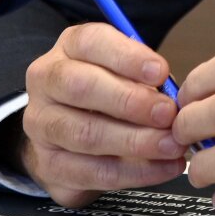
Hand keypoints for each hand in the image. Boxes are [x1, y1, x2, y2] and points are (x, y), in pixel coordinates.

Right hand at [18, 23, 187, 206]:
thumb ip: (144, 78)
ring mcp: (40, 126)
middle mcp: (47, 82)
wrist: (66, 136)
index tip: (161, 72)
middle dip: (131, 102)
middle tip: (168, 114)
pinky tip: (161, 167)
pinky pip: (92, 172)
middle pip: (82, 87)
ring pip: (85, 134)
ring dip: (135, 141)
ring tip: (171, 145)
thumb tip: (174, 96)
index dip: (127, 57)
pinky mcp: (49, 166)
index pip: (91, 42)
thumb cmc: (105, 94)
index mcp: (68, 49)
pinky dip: (134, 172)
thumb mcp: (123, 73)